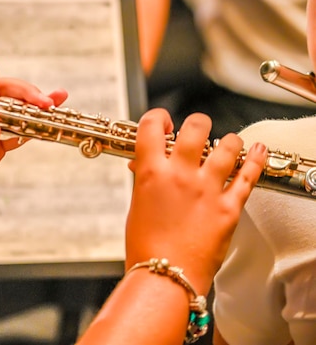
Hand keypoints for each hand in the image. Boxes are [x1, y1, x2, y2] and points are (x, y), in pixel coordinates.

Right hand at [125, 109, 266, 293]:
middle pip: (195, 127)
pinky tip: (258, 150)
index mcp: (151, 173)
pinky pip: (249, 175)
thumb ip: (145, 181)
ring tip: (228, 144)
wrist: (165, 276)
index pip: (152, 125)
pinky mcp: (228, 207)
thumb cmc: (146, 246)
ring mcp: (207, 189)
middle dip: (197, 124)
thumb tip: (145, 166)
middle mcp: (180, 175)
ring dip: (228, 141)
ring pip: (228, 145)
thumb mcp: (137, 206)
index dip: (158, 118)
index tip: (163, 124)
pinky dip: (256, 159)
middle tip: (197, 132)